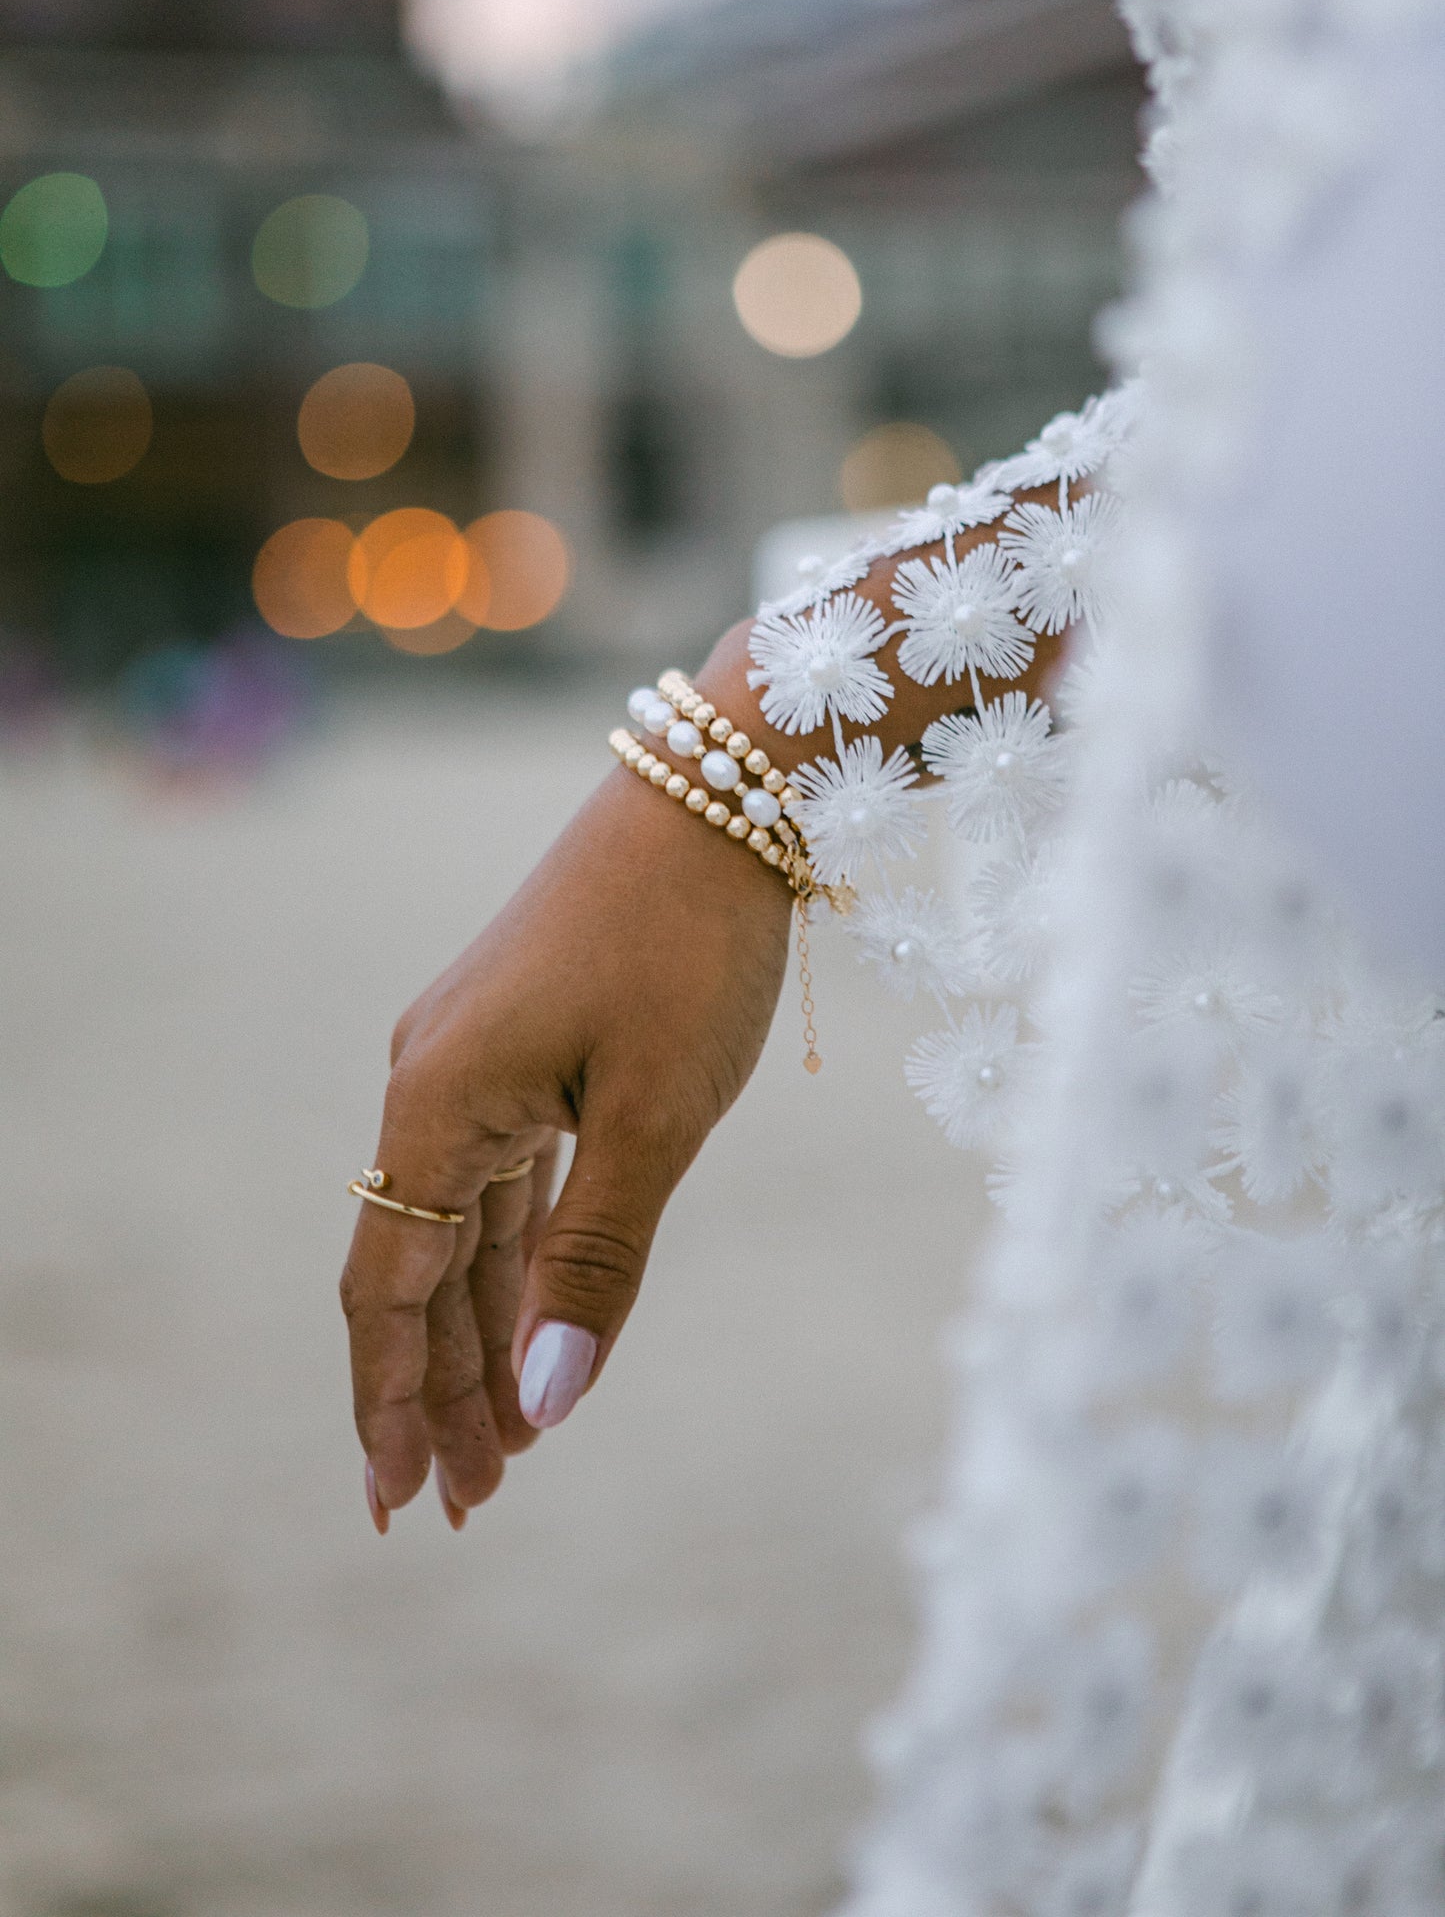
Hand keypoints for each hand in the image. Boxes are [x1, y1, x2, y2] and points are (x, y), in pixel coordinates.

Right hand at [339, 757, 792, 1528]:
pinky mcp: (521, 1042)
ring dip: (480, 1334)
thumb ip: (595, 1261)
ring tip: (508, 1445)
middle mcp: (430, 1084)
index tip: (404, 1504)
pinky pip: (502, 1179)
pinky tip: (534, 1322)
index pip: (387, 1289)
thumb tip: (545, 1408)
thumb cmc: (688, 948)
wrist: (716, 790)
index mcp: (436, 1105)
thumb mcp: (656, 1118)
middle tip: (468, 1506)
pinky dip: (517, 1259)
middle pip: (417, 1270)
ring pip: (461, 1229)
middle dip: (442, 1390)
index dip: (392, 1403)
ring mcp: (473, 1059)